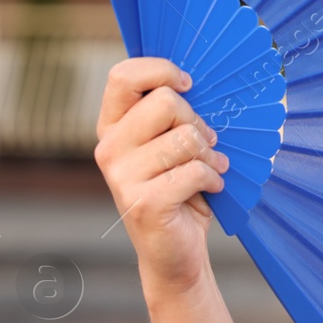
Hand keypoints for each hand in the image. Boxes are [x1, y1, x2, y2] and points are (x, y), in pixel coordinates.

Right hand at [94, 57, 230, 302]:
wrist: (175, 252)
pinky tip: (211, 189)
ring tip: (211, 169)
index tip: (188, 85)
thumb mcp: (172, 144)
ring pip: (185, 137)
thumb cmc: (180, 189)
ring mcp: (121, 176)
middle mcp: (108, 148)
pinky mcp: (143, 202)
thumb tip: (195, 79)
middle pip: (165, 101)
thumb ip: (173, 114)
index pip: (123, 76)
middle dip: (198, 121)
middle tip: (206, 143)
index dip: (161, 70)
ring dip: (211, 154)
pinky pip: (195, 171)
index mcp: (112, 127)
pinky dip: (214, 179)